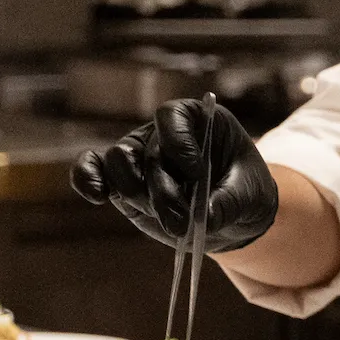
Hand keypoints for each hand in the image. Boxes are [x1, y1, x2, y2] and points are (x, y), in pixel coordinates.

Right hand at [71, 97, 277, 252]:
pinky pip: (93, 170)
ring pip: (118, 162)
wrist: (231, 215)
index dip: (178, 140)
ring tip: (169, 223)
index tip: (194, 170)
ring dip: (135, 193)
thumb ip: (229, 202)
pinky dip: (88, 179)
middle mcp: (163, 134)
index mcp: (197, 120)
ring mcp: (139, 157)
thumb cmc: (244, 192)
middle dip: (161, 188)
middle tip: (182, 221)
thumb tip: (206, 217)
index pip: (173, 116)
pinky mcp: (123, 183)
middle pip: (146, 150)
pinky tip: (96, 195)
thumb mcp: (251, 196)